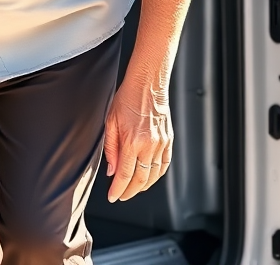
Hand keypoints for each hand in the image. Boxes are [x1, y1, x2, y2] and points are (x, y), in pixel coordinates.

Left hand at [103, 71, 172, 201]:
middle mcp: (149, 145)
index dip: (118, 189)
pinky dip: (157, 175)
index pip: (124, 174)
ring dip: (143, 186)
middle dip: (129, 191)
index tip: (113, 196)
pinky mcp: (169, 141)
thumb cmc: (127, 98)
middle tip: (121, 195)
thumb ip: (110, 148)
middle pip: (140, 180)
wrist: (148, 84)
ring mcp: (161, 144)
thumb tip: (111, 170)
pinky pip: (164, 165)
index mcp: (132, 141)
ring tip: (133, 188)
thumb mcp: (110, 121)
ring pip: (154, 175)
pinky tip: (150, 177)